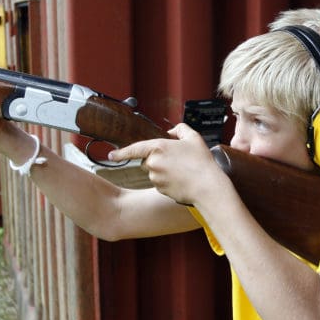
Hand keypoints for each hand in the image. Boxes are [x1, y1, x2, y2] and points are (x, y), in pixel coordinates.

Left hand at [108, 124, 227, 205]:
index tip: (111, 155)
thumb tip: (171, 132)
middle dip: (158, 160)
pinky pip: (160, 183)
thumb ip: (180, 129)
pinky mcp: (160, 189)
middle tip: (178, 160)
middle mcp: (153, 163)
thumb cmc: (202, 162)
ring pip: (154, 173)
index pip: (134, 149)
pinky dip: (168, 181)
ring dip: (164, 171)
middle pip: (148, 161)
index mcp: (158, 147)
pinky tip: (182, 180)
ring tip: (183, 170)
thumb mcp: (193, 138)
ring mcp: (155, 178)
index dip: (121, 153)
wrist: (208, 187)